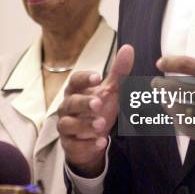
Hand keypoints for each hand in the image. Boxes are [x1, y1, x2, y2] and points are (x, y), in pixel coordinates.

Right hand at [57, 44, 133, 176]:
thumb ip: (118, 72)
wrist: (91, 139)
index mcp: (76, 90)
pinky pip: (74, 144)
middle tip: (98, 104)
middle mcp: (67, 107)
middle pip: (71, 102)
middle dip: (84, 103)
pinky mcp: (69, 144)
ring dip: (85, 125)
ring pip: (68, 124)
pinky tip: (101, 142)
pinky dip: (87, 144)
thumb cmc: (98, 109)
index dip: (85, 79)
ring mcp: (66, 126)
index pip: (75, 80)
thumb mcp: (110, 90)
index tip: (97, 78)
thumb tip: (128, 48)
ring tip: (101, 125)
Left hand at [155, 4, 194, 150]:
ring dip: (171, 106)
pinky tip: (177, 119)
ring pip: (186, 113)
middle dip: (166, 87)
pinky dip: (183, 125)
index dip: (173, 62)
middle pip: (183, 91)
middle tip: (155, 84)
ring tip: (164, 101)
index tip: (160, 61)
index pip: (193, 66)